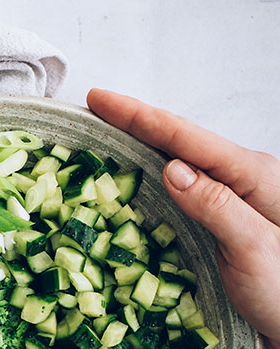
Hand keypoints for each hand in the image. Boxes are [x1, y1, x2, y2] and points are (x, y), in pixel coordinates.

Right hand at [87, 89, 279, 348]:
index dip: (139, 116)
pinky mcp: (228, 217)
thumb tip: (171, 169)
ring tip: (108, 132)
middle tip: (95, 108)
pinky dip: (157, 172)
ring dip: (144, 144)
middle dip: (136, 122)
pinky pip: (187, 185)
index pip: (186, 138)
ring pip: (182, 160)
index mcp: (252, 175)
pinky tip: (140, 173)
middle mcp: (244, 177)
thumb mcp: (253, 249)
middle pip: (181, 140)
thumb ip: (215, 206)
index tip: (100, 99)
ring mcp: (236, 196)